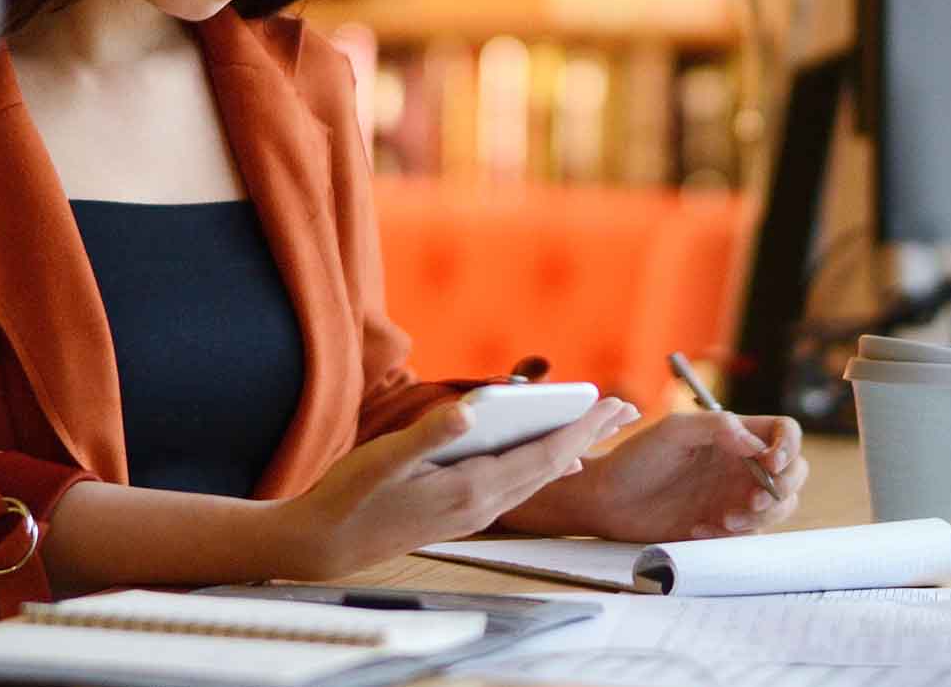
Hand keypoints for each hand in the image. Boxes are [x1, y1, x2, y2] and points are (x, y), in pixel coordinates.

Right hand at [278, 395, 639, 578]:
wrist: (324, 544)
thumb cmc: (349, 498)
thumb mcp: (383, 459)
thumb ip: (428, 436)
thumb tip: (468, 413)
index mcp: (470, 489)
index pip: (542, 456)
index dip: (580, 428)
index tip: (613, 405)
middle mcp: (481, 506)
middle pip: (550, 467)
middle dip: (588, 435)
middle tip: (625, 408)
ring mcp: (473, 514)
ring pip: (536, 479)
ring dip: (569, 450)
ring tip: (596, 430)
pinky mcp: (461, 515)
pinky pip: (517, 487)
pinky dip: (541, 467)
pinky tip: (549, 461)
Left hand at [514, 411, 806, 542]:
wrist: (607, 500)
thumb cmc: (636, 458)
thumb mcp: (673, 431)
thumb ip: (716, 427)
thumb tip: (756, 444)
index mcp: (734, 435)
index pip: (784, 432)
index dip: (789, 447)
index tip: (771, 464)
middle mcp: (741, 464)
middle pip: (794, 472)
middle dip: (782, 489)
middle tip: (752, 500)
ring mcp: (735, 495)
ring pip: (779, 506)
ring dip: (761, 517)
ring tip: (724, 520)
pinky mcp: (724, 524)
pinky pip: (750, 533)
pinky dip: (734, 534)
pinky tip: (700, 529)